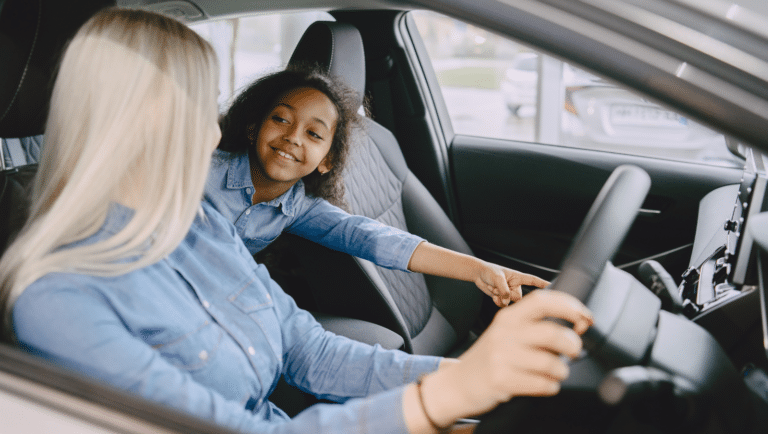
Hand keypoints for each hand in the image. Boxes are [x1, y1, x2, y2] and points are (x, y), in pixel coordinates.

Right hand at [419, 290, 592, 425]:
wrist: (458, 383)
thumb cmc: (491, 357)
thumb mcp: (506, 332)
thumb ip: (534, 325)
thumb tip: (578, 322)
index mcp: (508, 317)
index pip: (544, 301)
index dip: (570, 307)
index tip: (585, 318)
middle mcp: (504, 333)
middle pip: (553, 334)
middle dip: (573, 345)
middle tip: (573, 351)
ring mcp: (501, 357)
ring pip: (552, 363)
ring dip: (561, 371)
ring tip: (555, 373)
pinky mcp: (502, 380)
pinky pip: (543, 384)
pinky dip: (551, 386)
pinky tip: (544, 384)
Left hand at [475, 263, 548, 306]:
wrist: (479, 275)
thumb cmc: (489, 271)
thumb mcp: (497, 277)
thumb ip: (504, 289)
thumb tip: (508, 300)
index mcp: (518, 277)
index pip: (533, 281)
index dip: (543, 284)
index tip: (553, 287)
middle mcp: (516, 286)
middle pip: (519, 298)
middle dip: (507, 295)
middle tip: (498, 287)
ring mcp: (510, 293)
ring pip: (510, 303)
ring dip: (499, 297)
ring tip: (494, 288)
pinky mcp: (503, 298)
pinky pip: (503, 305)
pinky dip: (497, 301)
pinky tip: (493, 295)